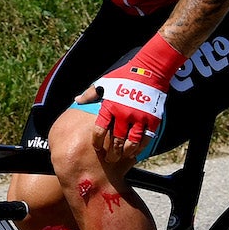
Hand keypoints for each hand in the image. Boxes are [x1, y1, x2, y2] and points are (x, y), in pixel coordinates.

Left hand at [85, 33, 185, 162]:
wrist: (149, 70)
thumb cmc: (124, 76)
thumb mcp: (104, 83)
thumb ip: (90, 94)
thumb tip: (76, 100)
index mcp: (110, 106)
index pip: (99, 130)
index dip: (97, 142)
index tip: (97, 148)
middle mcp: (123, 114)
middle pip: (116, 140)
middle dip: (112, 153)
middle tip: (110, 159)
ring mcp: (139, 117)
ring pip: (132, 143)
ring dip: (126, 153)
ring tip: (122, 157)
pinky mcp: (152, 119)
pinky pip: (146, 138)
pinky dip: (141, 147)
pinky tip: (136, 151)